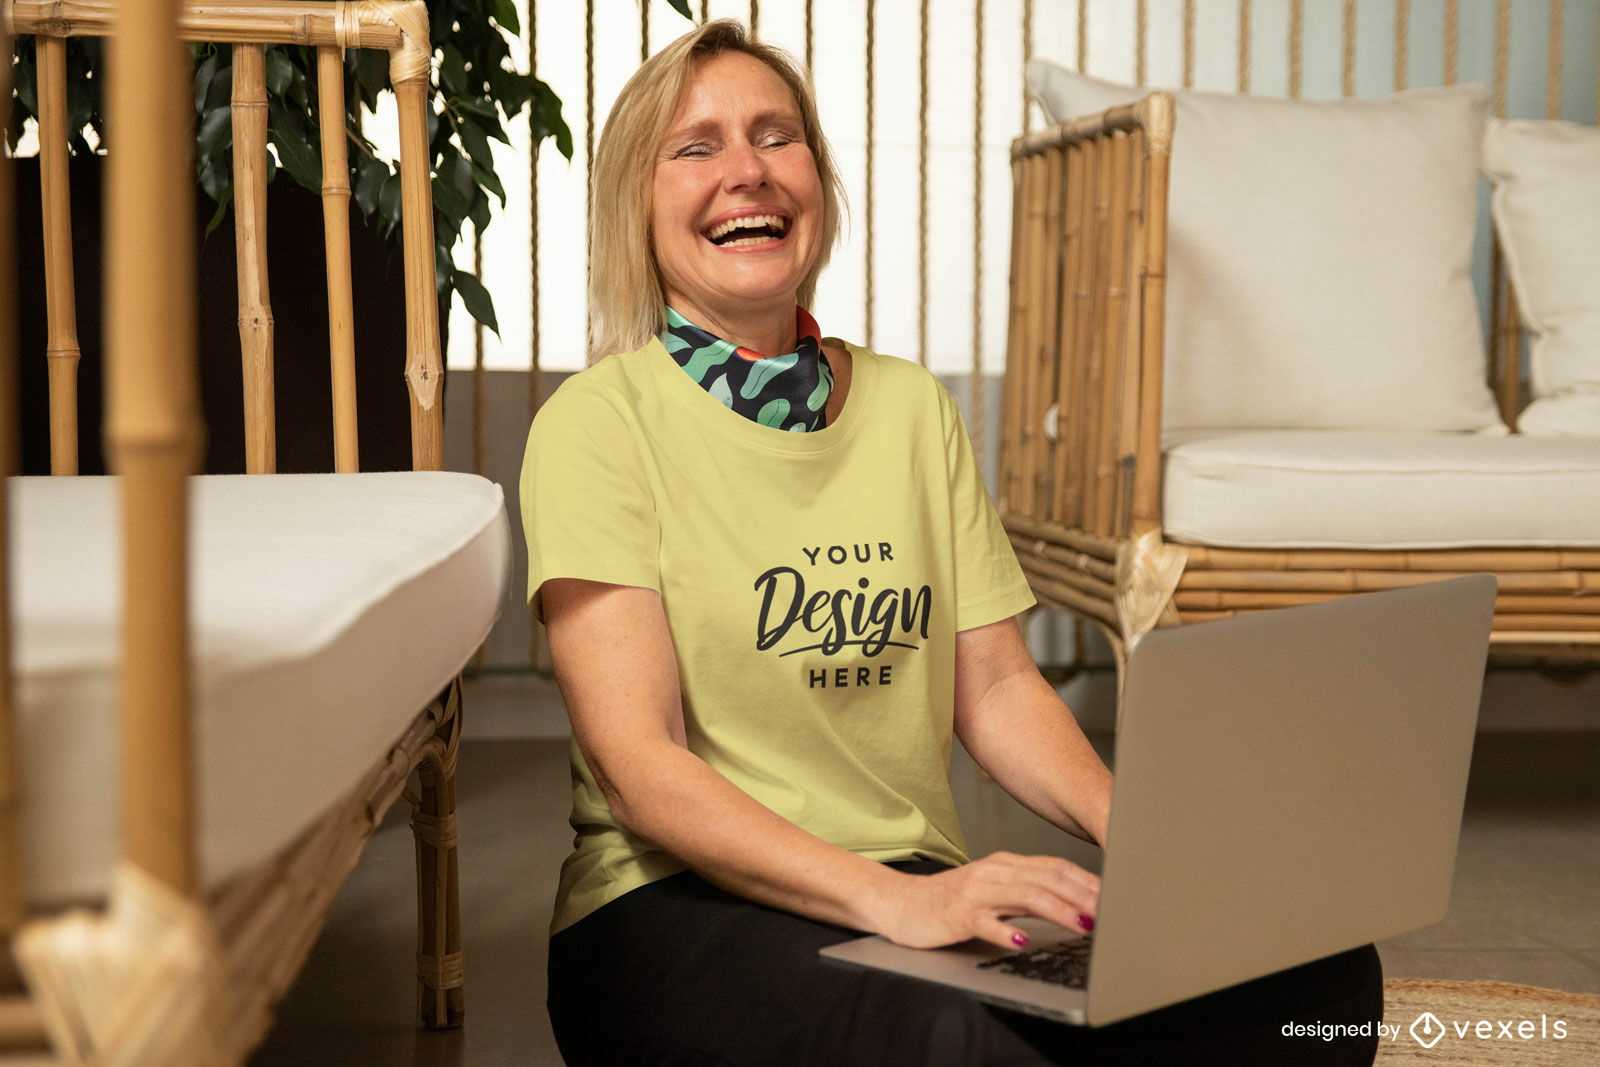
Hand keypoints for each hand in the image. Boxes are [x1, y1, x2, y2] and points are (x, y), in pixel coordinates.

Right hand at [876, 852, 1099, 950]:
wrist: (902, 904)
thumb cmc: (952, 902)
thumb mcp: (995, 891)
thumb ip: (1029, 894)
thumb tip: (1075, 906)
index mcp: (1006, 865)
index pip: (1056, 867)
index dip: (1088, 881)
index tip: (1117, 896)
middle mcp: (994, 872)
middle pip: (1047, 879)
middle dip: (1083, 896)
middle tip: (1111, 912)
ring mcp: (975, 892)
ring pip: (1024, 896)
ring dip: (1057, 910)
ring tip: (1083, 924)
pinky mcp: (957, 914)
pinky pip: (984, 921)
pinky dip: (1005, 930)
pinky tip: (1021, 940)